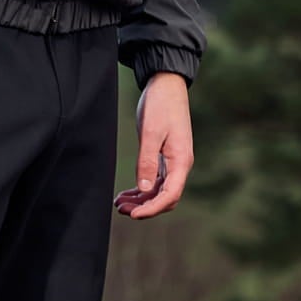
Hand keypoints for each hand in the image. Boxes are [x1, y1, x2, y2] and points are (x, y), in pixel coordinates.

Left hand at [114, 71, 191, 218]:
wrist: (166, 85)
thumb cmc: (160, 105)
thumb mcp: (151, 133)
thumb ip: (147, 161)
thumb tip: (144, 188)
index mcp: (181, 161)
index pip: (170, 195)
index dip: (152, 208)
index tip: (134, 215)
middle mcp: (179, 165)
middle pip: (165, 197)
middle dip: (144, 207)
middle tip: (121, 209)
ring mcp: (173, 162)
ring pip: (158, 190)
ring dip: (141, 199)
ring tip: (119, 203)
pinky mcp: (164, 156)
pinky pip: (155, 180)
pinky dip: (141, 188)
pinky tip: (127, 192)